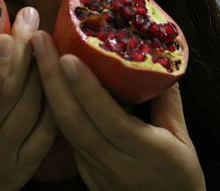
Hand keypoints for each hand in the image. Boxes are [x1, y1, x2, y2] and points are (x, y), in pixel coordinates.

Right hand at [0, 8, 55, 190]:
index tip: (5, 36)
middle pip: (10, 97)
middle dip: (24, 52)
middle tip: (30, 18)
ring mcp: (5, 159)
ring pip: (34, 110)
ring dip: (43, 70)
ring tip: (44, 38)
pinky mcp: (24, 167)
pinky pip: (49, 131)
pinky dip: (55, 99)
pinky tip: (57, 74)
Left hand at [32, 31, 205, 190]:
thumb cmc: (177, 177)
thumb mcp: (182, 141)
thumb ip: (168, 103)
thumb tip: (159, 65)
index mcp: (145, 153)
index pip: (109, 120)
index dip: (87, 90)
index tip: (68, 58)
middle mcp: (112, 160)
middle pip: (73, 120)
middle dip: (52, 78)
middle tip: (40, 42)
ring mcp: (92, 165)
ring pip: (62, 125)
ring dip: (46, 88)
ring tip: (36, 54)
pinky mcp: (81, 166)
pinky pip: (61, 133)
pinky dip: (49, 104)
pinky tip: (42, 79)